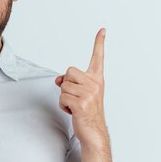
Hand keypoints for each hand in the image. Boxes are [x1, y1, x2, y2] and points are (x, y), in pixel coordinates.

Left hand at [55, 28, 107, 145]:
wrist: (93, 131)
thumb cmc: (86, 111)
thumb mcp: (80, 93)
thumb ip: (70, 82)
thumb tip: (58, 79)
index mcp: (97, 79)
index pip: (98, 58)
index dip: (99, 43)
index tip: (102, 30)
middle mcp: (95, 84)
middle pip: (69, 72)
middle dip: (66, 84)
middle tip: (75, 97)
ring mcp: (90, 94)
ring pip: (63, 86)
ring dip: (64, 97)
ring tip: (75, 106)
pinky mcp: (82, 104)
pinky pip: (62, 98)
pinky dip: (63, 106)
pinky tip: (73, 112)